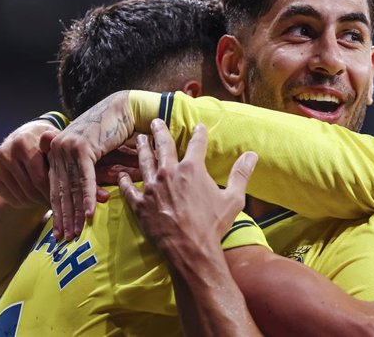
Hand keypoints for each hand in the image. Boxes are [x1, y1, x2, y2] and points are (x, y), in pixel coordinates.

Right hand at [0, 120, 57, 208]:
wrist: (27, 137)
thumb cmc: (48, 144)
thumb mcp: (54, 142)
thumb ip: (53, 145)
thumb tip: (47, 137)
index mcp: (23, 143)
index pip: (39, 177)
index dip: (53, 192)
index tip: (65, 199)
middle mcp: (6, 153)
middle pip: (30, 189)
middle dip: (46, 199)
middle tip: (59, 205)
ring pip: (21, 197)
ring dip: (37, 203)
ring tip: (49, 201)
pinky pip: (10, 199)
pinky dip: (24, 203)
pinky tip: (36, 199)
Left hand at [45, 90, 132, 239]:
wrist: (125, 109)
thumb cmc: (114, 130)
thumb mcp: (94, 152)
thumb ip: (84, 168)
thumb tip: (82, 191)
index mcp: (57, 151)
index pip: (56, 187)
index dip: (58, 211)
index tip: (60, 231)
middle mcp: (58, 149)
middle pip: (60, 190)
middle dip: (63, 218)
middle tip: (64, 239)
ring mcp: (67, 148)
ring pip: (70, 188)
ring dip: (73, 214)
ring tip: (75, 233)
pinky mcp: (81, 148)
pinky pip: (84, 179)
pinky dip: (86, 198)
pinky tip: (88, 215)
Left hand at [119, 118, 257, 255]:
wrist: (190, 250)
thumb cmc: (213, 225)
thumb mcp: (233, 198)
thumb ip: (241, 174)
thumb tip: (252, 155)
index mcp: (192, 168)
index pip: (197, 144)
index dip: (199, 133)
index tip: (199, 127)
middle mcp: (169, 173)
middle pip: (163, 146)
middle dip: (160, 132)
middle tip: (156, 122)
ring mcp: (152, 188)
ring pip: (144, 162)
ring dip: (143, 149)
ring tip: (140, 139)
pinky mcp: (140, 204)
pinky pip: (129, 189)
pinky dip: (124, 180)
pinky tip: (121, 175)